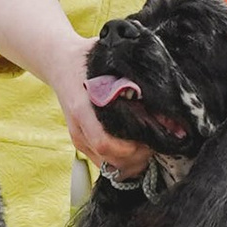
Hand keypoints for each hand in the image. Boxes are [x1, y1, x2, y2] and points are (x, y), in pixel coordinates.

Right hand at [56, 50, 151, 180]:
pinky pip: (104, 163)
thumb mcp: (112, 64)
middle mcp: (79, 128)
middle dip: (137, 157)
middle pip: (109, 160)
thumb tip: (166, 103)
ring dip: (132, 162)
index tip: (148, 139)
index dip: (129, 149)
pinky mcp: (82, 143)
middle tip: (156, 142)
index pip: (104, 143)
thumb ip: (136, 81)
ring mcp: (79, 138)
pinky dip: (123, 161)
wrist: (60, 63)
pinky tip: (135, 146)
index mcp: (83, 108)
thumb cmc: (88, 60)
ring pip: (108, 166)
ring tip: (148, 144)